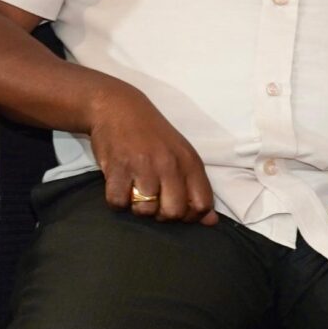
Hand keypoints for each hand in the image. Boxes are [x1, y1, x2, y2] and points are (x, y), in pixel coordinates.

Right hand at [86, 79, 216, 223]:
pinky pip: (118, 202)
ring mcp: (142, 166)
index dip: (190, 215)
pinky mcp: (117, 167)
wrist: (117, 107)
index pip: (202, 204)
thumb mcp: (181, 154)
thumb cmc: (151, 133)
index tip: (175, 206)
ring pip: (145, 210)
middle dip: (161, 215)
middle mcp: (169, 164)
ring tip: (133, 193)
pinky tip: (118, 187)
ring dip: (137, 208)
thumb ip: (196, 187)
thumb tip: (210, 221)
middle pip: (173, 212)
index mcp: (189, 161)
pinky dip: (116, 201)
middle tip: (152, 202)